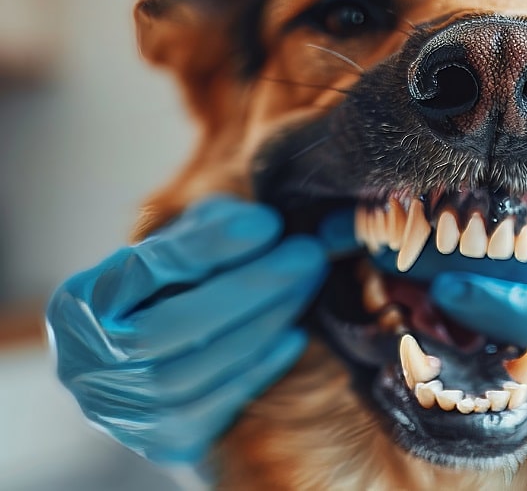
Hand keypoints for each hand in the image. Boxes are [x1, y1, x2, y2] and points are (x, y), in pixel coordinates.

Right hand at [46, 196, 353, 463]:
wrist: (146, 371)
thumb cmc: (166, 296)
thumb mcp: (177, 249)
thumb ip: (210, 229)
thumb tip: (263, 227)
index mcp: (83, 302)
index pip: (146, 268)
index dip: (209, 244)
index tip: (268, 223)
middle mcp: (88, 360)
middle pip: (165, 328)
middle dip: (247, 288)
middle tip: (304, 255)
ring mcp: (123, 407)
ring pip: (191, 373)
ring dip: (262, 324)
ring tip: (306, 285)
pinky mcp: (163, 439)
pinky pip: (215, 406)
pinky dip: (260, 368)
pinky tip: (293, 335)